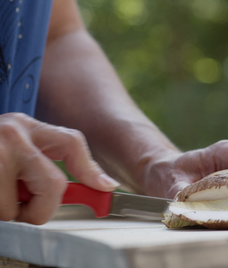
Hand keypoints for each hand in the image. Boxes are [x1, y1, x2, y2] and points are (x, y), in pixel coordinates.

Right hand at [0, 113, 118, 224]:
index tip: (105, 188)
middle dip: (42, 208)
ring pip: (20, 205)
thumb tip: (103, 185)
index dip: (90, 171)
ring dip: (11, 213)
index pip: (72, 143)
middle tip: (26, 210)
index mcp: (27, 126)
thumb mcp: (15, 145)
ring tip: (0, 198)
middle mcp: (13, 135)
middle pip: (53, 184)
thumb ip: (46, 160)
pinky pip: (1, 210)